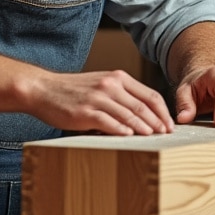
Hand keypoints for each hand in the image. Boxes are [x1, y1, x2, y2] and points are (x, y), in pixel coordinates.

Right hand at [28, 70, 174, 135]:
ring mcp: (97, 98)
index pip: (150, 94)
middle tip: (166, 134)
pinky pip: (108, 122)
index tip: (170, 124)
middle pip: (143, 105)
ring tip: (153, 136)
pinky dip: (121, 129)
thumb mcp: (102, 84)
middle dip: (158, 121)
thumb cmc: (74, 91)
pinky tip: (129, 136)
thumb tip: (146, 116)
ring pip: (129, 114)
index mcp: (118, 78)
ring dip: (143, 127)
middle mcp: (110, 85)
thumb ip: (122, 95)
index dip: (163, 111)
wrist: (43, 89)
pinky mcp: (85, 112)